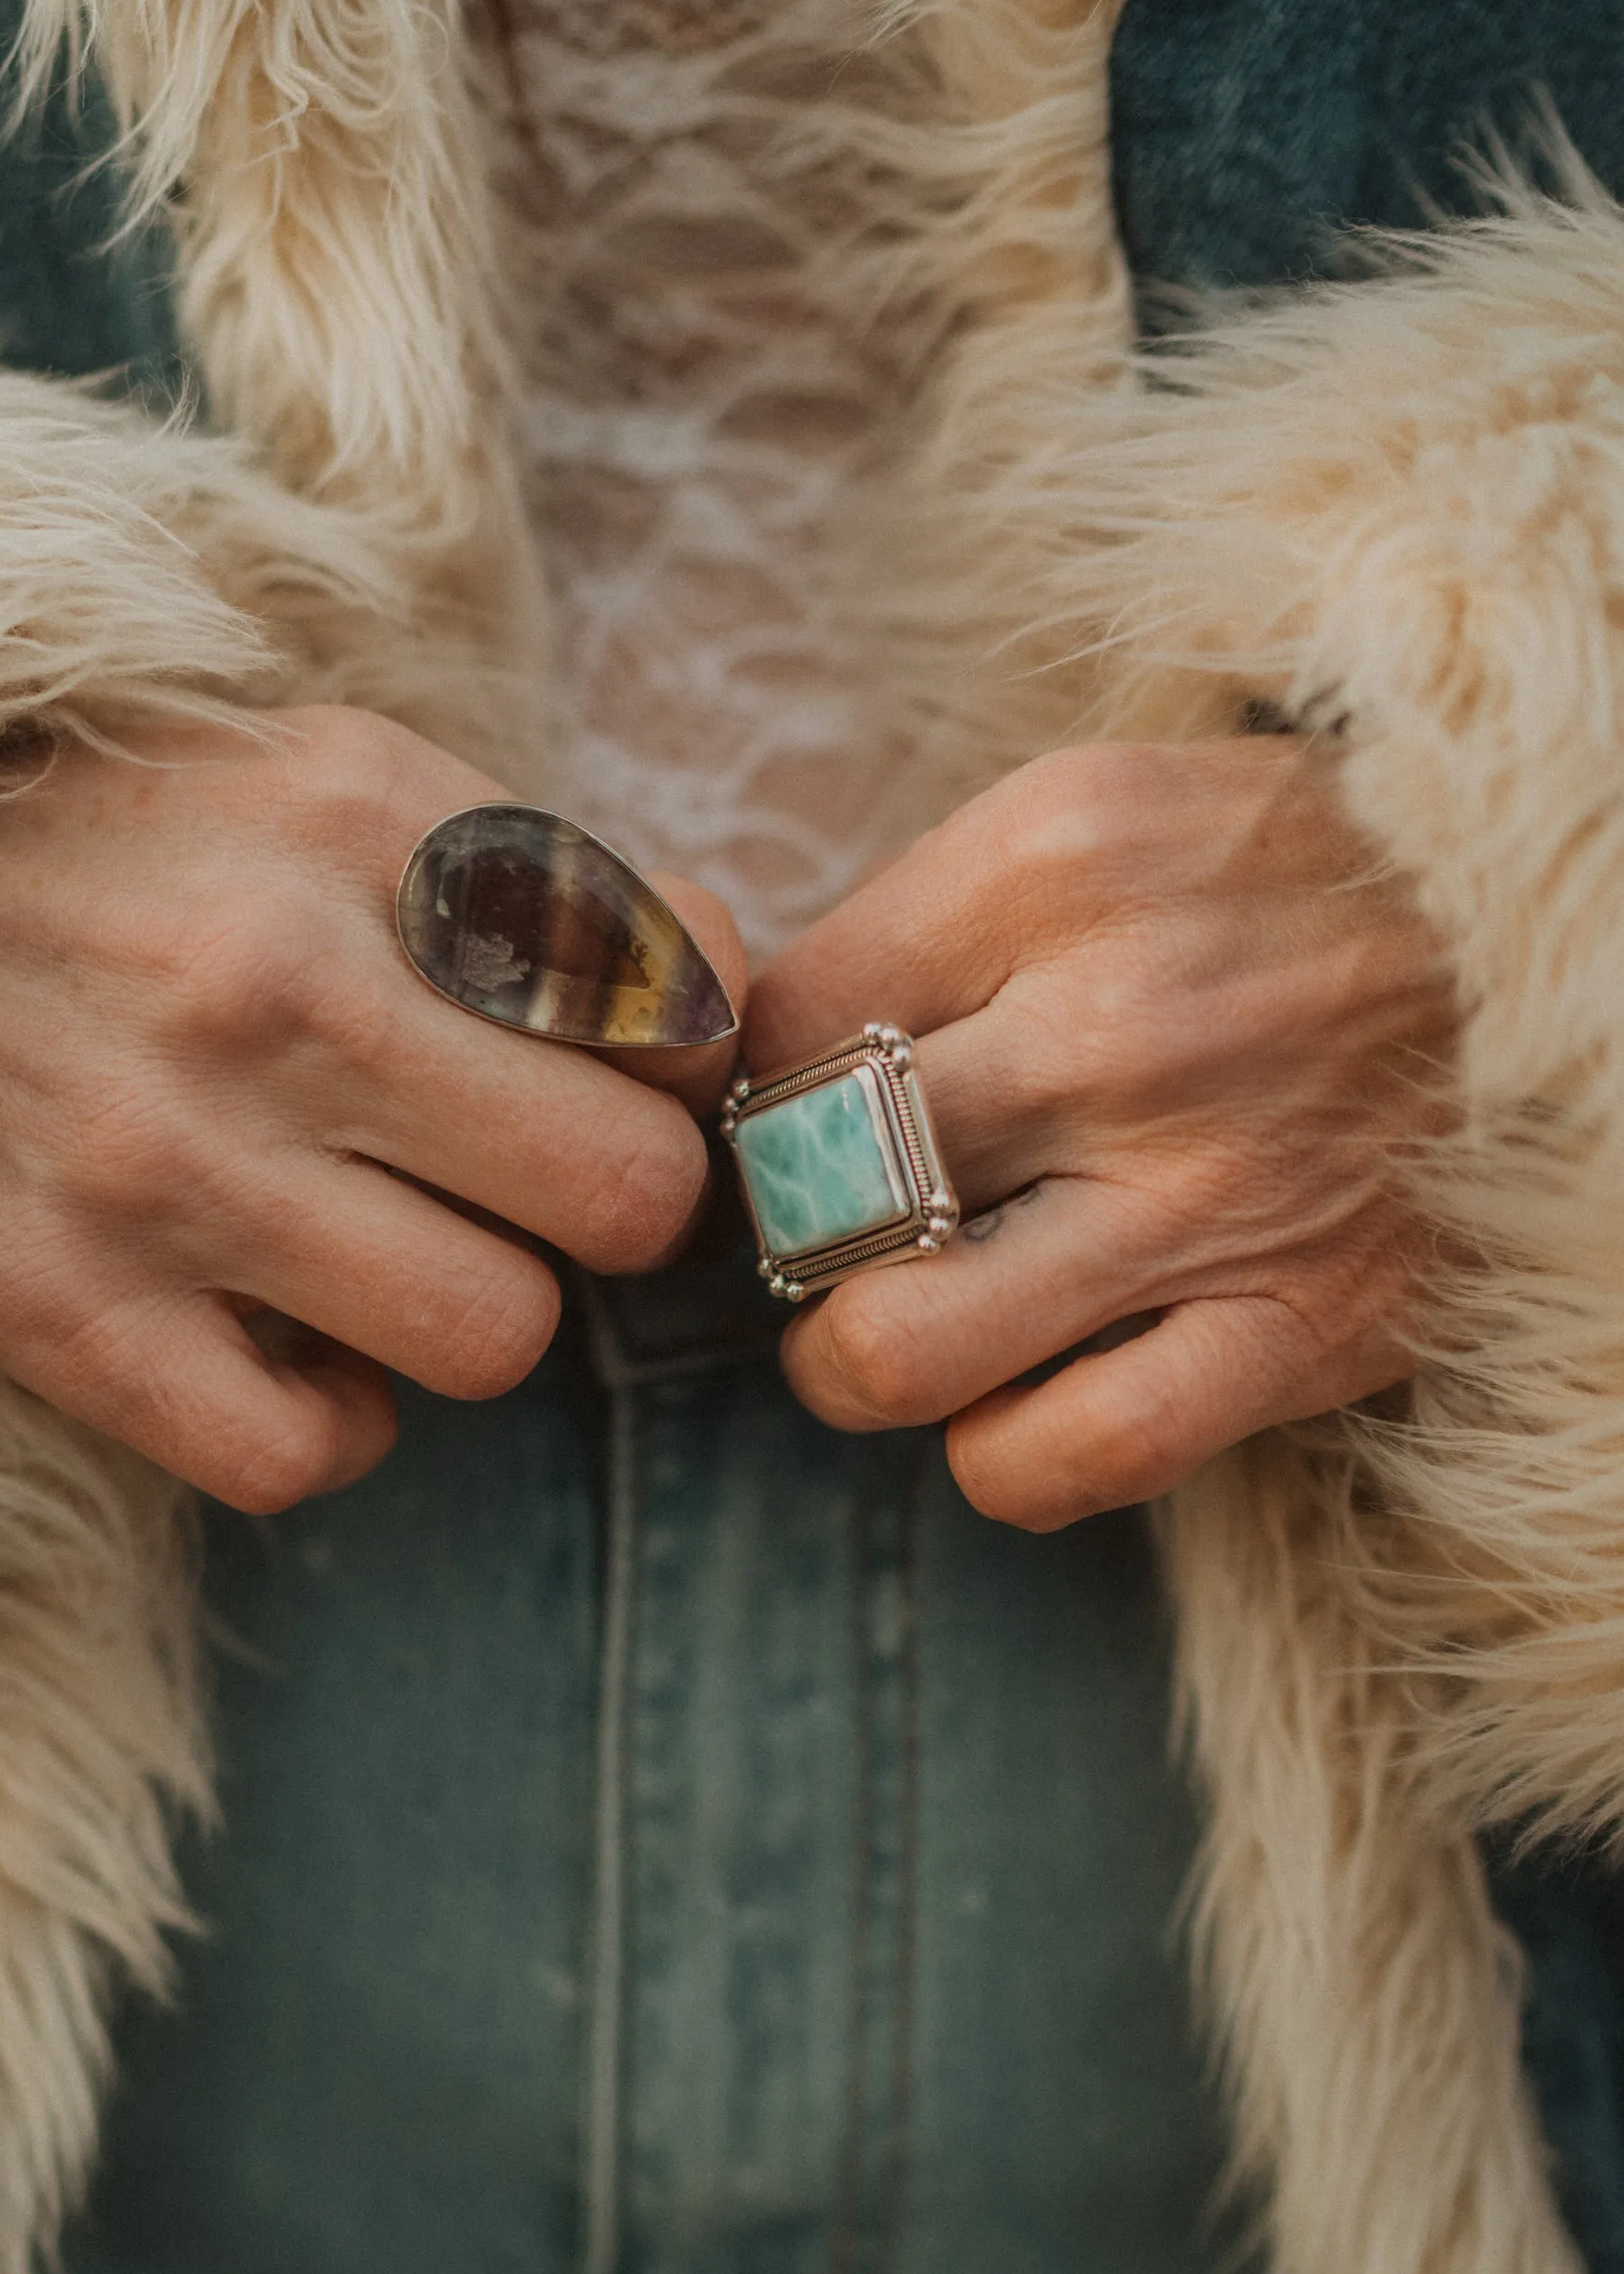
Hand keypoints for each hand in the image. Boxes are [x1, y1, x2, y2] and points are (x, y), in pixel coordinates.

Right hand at [0, 708, 744, 1510]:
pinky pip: (302, 1455)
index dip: (678, 1067)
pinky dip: (331, 1423)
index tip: (615, 1076)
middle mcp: (276, 991)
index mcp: (365, 830)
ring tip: (391, 1250)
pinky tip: (295, 1347)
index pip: (677, 1008)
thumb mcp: (329, 769)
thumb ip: (533, 875)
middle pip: (625, 1199)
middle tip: (525, 1181)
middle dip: (607, 1205)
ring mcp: (161, 1164)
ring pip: (492, 1337)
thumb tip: (711, 995)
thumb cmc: (110, 828)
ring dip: (469, 1310)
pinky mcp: (57, 1309)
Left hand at [743, 741, 1454, 1529]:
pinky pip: (1075, 1455)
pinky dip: (1003, 1456)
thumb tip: (741, 1059)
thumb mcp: (1087, 818)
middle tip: (829, 1227)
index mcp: (1051, 866)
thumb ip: (915, 924)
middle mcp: (1121, 1025)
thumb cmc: (1265, 882)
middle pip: (807, 1185)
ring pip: (896, 1350)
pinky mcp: (1308, 1322)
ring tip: (896, 1325)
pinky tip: (1016, 1400)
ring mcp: (1214, 1188)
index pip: (778, 1025)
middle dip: (784, 1229)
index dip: (753, 1096)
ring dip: (857, 1363)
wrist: (1532, 934)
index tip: (798, 1114)